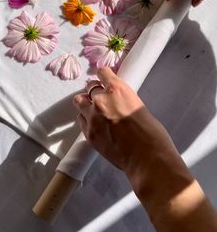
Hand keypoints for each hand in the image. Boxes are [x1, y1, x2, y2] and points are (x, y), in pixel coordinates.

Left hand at [74, 68, 216, 231]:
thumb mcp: (138, 106)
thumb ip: (123, 100)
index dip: (103, 76)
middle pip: (89, 86)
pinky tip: (94, 124)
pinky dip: (85, 119)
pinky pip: (80, 120)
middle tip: (101, 97)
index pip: (102, 73)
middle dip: (95, 90)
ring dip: (86, 103)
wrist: (148, 158)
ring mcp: (93, 117)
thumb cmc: (152, 133)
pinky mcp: (89, 133)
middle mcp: (102, 100)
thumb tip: (116, 101)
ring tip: (93, 110)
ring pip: (79, 101)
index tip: (104, 78)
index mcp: (118, 90)